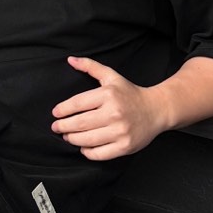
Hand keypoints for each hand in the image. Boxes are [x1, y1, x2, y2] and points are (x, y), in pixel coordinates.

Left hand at [50, 55, 168, 160]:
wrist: (157, 110)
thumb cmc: (130, 93)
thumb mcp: (111, 76)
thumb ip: (90, 67)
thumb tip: (70, 59)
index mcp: (108, 94)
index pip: (78, 103)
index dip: (63, 109)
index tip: (55, 113)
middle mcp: (114, 113)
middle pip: (80, 123)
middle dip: (64, 127)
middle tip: (56, 128)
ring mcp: (120, 131)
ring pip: (88, 139)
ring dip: (72, 139)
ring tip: (67, 137)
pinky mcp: (125, 146)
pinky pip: (100, 153)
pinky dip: (87, 152)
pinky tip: (83, 147)